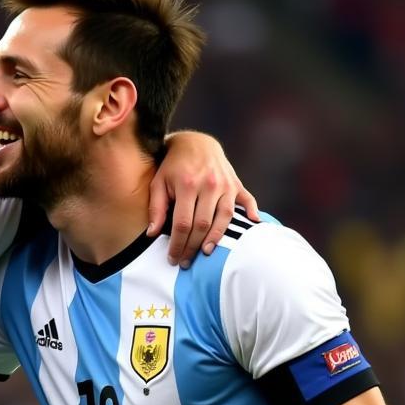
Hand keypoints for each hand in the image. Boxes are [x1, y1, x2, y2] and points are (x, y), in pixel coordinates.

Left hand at [149, 132, 258, 267]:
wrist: (195, 142)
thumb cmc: (172, 166)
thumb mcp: (158, 183)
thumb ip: (156, 208)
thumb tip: (152, 233)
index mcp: (187, 185)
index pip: (183, 223)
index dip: (178, 244)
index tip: (173, 258)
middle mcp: (209, 185)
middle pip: (203, 224)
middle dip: (193, 246)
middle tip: (186, 262)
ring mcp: (225, 184)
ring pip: (224, 217)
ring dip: (216, 237)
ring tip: (206, 252)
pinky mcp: (236, 184)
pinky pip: (247, 200)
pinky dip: (251, 212)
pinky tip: (252, 225)